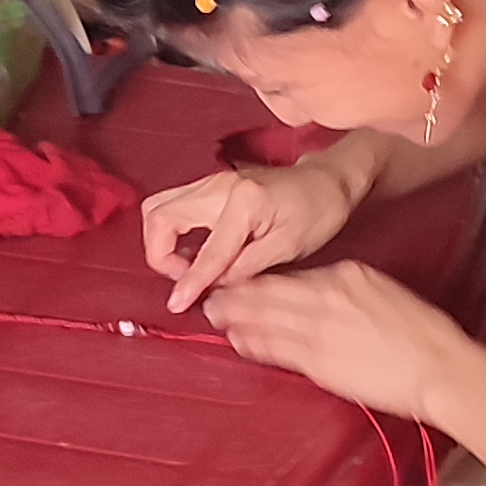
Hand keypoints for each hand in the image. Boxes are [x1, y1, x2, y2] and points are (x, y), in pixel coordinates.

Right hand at [139, 154, 363, 313]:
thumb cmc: (317, 211)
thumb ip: (246, 269)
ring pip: (159, 208)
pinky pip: (174, 206)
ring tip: (189, 268)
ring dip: (163, 242)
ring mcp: (211, 181)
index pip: (207, 251)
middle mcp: (220, 186)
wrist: (326, 182)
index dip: (189, 282)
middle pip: (159, 216)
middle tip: (184, 279)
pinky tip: (197, 253)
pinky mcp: (210, 185)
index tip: (177, 304)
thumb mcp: (287, 247)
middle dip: (160, 254)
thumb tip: (213, 289)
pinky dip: (172, 232)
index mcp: (244, 202)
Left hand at [205, 262, 481, 425]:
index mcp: (346, 273)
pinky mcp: (318, 359)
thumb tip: (323, 298)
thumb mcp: (384, 293)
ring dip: (235, 317)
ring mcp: (320, 326)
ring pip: (265, 317)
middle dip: (237, 294)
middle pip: (270, 291)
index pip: (293, 275)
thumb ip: (349, 292)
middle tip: (212, 295)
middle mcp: (327, 294)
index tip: (245, 283)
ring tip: (213, 315)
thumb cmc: (422, 334)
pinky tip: (236, 340)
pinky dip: (251, 342)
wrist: (439, 366)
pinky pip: (275, 348)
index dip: (264, 281)